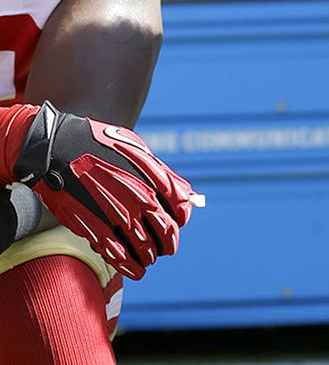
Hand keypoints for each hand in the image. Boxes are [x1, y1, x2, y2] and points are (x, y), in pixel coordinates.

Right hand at [0, 102, 195, 279]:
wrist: (58, 148)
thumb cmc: (99, 145)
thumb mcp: (137, 149)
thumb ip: (161, 173)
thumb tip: (183, 194)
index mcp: (154, 179)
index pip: (180, 209)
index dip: (181, 219)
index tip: (178, 222)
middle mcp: (141, 199)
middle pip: (166, 232)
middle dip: (168, 243)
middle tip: (167, 248)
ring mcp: (118, 216)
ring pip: (145, 247)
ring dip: (150, 256)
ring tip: (149, 259)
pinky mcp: (93, 228)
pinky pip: (117, 254)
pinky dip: (129, 266)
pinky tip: (135, 271)